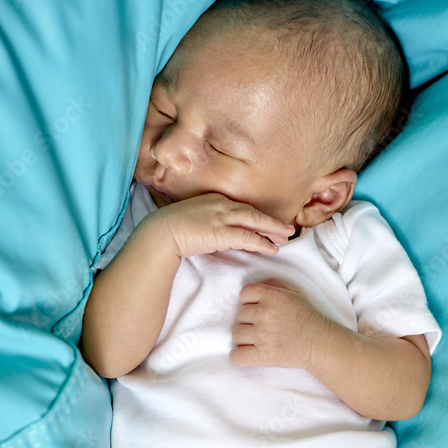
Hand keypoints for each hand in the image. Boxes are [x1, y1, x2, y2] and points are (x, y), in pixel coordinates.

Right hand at [155, 193, 294, 257]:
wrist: (160, 232)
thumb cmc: (171, 228)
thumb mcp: (193, 218)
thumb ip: (208, 221)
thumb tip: (217, 232)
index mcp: (214, 198)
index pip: (242, 208)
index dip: (258, 216)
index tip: (269, 223)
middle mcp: (221, 204)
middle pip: (253, 212)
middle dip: (272, 221)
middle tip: (287, 229)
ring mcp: (221, 216)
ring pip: (254, 222)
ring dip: (272, 230)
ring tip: (285, 238)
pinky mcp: (220, 232)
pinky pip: (247, 237)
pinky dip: (262, 242)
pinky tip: (272, 248)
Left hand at [230, 279, 329, 369]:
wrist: (321, 344)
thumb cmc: (309, 319)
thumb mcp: (295, 295)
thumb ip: (275, 286)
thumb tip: (261, 284)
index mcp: (272, 296)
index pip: (245, 293)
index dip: (249, 302)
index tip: (258, 309)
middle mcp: (265, 314)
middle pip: (240, 315)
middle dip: (249, 321)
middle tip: (264, 327)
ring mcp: (263, 335)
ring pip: (236, 335)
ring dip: (245, 339)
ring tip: (259, 341)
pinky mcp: (263, 355)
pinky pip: (237, 356)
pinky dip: (239, 357)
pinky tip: (249, 354)